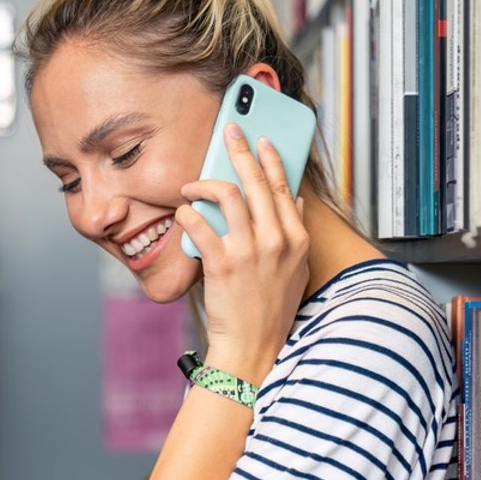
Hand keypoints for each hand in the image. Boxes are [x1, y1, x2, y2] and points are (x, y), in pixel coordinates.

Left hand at [176, 123, 309, 383]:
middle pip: (256, 181)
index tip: (260, 140)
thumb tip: (296, 202)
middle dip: (240, 150)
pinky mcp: (222, 263)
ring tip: (192, 186)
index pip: (283, 186)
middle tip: (228, 132)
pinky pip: (199, 223)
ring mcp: (250, 251)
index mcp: (297, 239)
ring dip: (205, 183)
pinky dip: (188, 213)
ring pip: (227, 195)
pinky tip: (183, 213)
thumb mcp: (297, 270)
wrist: (253, 346)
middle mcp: (277, 240)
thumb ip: (296, 234)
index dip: (270, 158)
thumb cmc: (272, 310)